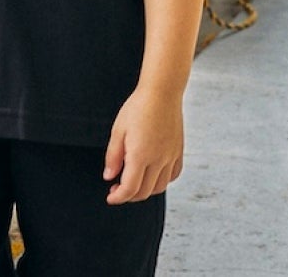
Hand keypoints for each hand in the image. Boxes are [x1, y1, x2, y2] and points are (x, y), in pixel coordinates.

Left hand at [103, 86, 183, 203]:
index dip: (118, 197)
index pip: (129, 189)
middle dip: (129, 196)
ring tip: (134, 181)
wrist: (162, 91)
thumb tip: (109, 177)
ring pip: (160, 187)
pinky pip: (173, 175)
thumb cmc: (138, 107)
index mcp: (140, 155)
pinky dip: (162, 181)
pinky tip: (153, 173)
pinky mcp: (178, 151)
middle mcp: (158, 160)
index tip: (110, 197)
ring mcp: (171, 156)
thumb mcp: (118, 130)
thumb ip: (113, 156)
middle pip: (144, 192)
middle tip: (117, 188)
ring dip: (145, 190)